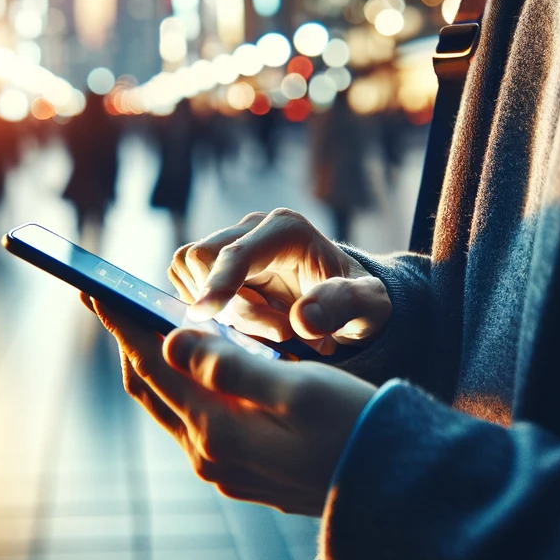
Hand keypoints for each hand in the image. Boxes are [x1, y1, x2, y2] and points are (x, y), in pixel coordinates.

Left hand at [88, 297, 375, 515]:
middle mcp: (210, 453)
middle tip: (107, 299)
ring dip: (152, 360)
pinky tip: (190, 361)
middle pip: (150, 385)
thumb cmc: (354, 428)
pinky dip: (180, 382)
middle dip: (127, 338)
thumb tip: (171, 340)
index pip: (151, 363)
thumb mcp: (297, 388)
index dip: (121, 321)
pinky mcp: (241, 468)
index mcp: (217, 429)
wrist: (394, 492)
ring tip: (142, 322)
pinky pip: (192, 417)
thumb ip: (229, 365)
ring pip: (169, 402)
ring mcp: (224, 465)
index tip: (94, 287)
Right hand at [169, 209, 391, 354]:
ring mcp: (231, 244)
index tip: (203, 315)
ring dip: (222, 310)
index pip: (235, 252)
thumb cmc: (358, 301)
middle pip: (201, 259)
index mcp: (286, 229)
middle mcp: (252, 228)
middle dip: (229, 306)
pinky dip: (213, 311)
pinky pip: (191, 287)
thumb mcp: (369, 305)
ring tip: (270, 326)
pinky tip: (252, 323)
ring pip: (191, 274)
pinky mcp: (217, 265)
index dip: (217, 284)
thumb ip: (343, 306)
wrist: (348, 302)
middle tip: (278, 331)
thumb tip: (303, 319)